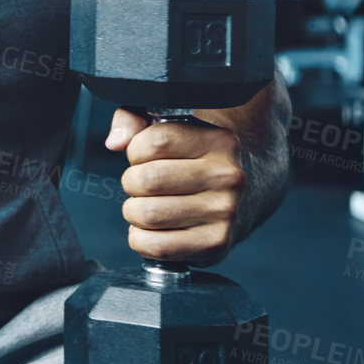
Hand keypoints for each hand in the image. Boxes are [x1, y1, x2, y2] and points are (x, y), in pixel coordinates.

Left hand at [106, 108, 244, 265]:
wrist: (247, 193)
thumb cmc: (193, 158)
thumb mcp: (170, 126)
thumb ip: (133, 117)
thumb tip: (115, 142)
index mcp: (219, 141)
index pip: (153, 142)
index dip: (136, 151)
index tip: (146, 156)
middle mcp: (227, 176)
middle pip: (146, 180)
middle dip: (132, 183)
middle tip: (144, 185)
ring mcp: (225, 212)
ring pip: (147, 214)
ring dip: (134, 212)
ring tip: (150, 205)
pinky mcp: (216, 243)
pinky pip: (156, 246)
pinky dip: (140, 239)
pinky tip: (154, 229)